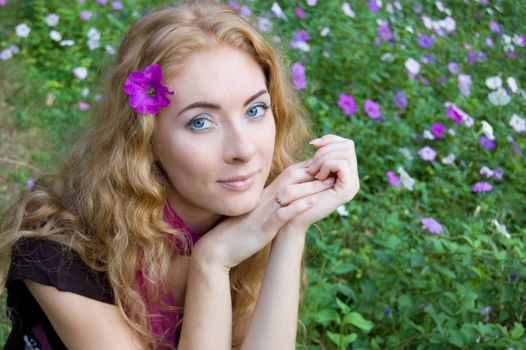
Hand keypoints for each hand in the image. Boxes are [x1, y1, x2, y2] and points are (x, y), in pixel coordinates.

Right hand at [193, 161, 334, 268]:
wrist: (221, 246)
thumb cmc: (243, 228)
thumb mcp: (262, 209)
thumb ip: (276, 200)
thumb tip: (294, 195)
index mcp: (269, 193)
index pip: (293, 174)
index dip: (312, 167)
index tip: (330, 165)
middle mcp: (268, 197)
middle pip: (294, 177)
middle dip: (317, 171)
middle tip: (338, 168)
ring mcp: (266, 211)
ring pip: (291, 193)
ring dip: (312, 186)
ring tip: (332, 182)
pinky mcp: (264, 226)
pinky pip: (281, 214)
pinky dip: (296, 207)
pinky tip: (311, 203)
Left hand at [284, 134, 359, 231]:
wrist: (293, 213)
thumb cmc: (298, 191)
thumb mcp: (310, 168)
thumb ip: (320, 156)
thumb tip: (322, 140)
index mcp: (346, 172)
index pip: (346, 144)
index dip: (330, 139)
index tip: (312, 145)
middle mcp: (353, 178)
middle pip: (348, 146)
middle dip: (326, 149)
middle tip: (311, 164)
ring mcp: (352, 185)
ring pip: (346, 153)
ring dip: (324, 158)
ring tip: (312, 171)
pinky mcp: (346, 191)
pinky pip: (342, 165)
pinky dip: (327, 165)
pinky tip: (317, 176)